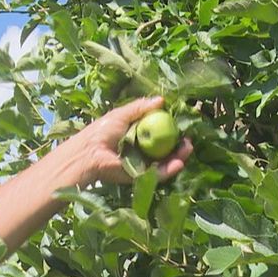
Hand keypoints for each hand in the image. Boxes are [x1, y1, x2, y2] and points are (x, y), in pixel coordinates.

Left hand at [71, 96, 192, 184]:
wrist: (89, 152)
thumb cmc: (102, 131)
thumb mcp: (122, 114)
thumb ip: (141, 107)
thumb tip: (162, 99)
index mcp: (138, 136)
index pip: (160, 134)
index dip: (173, 131)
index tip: (183, 125)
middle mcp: (142, 151)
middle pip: (167, 150)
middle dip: (180, 146)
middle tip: (189, 140)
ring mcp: (142, 165)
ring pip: (166, 163)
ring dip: (179, 157)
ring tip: (187, 148)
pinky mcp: (140, 177)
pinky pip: (158, 175)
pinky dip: (170, 169)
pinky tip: (179, 162)